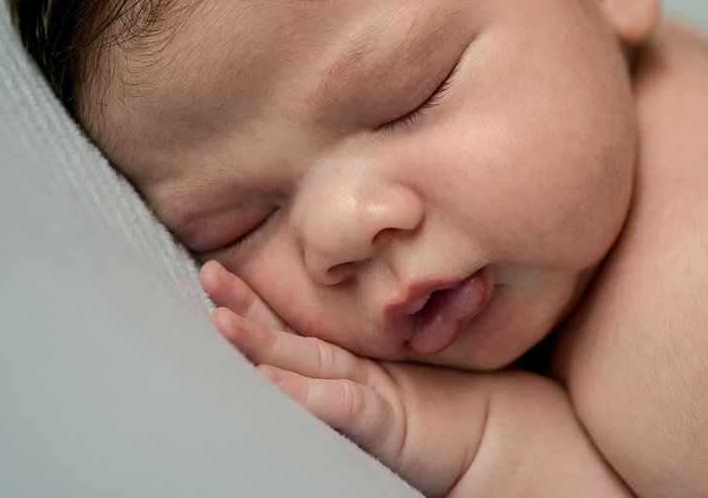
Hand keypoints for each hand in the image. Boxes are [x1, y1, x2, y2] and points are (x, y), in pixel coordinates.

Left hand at [201, 261, 482, 495]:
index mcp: (346, 361)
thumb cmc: (446, 411)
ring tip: (220, 319)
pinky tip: (270, 379)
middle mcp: (352, 367)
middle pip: (289, 332)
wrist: (498, 435)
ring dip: (261, 339)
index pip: (292, 326)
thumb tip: (289, 359)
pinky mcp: (382, 416)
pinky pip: (335, 403)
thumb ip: (342, 370)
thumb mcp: (382, 388)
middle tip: (208, 273)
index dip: (254, 301)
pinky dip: (300, 391)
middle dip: (245, 304)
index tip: (217, 273)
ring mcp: (368, 386)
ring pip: (305, 358)